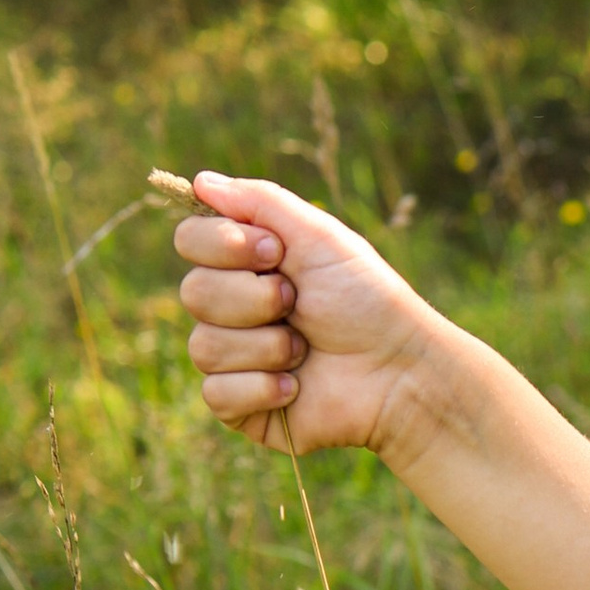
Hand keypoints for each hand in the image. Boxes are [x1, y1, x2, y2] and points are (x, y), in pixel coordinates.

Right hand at [175, 170, 444, 458]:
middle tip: (299, 305)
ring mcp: (232, 359)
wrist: (399, 370)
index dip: (225, 246)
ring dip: (266, 346)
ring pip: (203, 347)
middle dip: (255, 299)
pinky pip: (216, 393)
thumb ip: (260, 202)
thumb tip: (201, 182)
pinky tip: (298, 387)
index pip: (190, 240)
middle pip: (194, 292)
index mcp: (245, 264)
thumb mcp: (320, 236)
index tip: (278, 253)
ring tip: (306, 350)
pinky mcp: (240, 407)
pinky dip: (263, 387)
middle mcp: (231, 309)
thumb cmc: (366, 300)